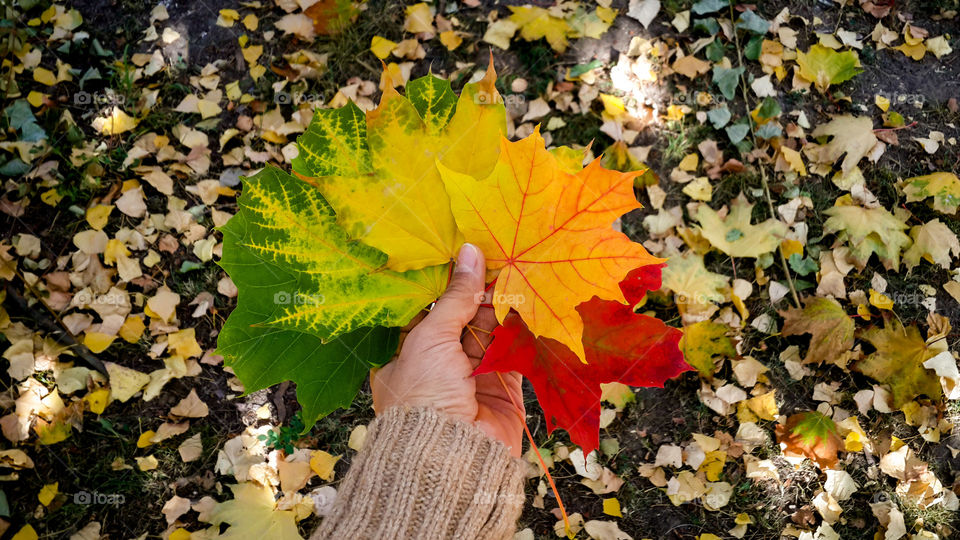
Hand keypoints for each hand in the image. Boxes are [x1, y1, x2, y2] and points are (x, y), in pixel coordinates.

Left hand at [371, 244, 524, 456]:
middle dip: (476, 294)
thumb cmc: (424, 394)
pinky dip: (521, 330)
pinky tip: (528, 301)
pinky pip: (513, 353)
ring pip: (488, 334)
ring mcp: (471, 380)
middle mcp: (437, 368)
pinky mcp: (502, 390)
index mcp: (405, 358)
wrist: (452, 456)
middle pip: (460, 321)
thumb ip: (455, 297)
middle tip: (496, 258)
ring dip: (501, 308)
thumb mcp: (431, 337)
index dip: (444, 287)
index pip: (426, 314)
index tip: (462, 256)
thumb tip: (470, 252)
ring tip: (515, 271)